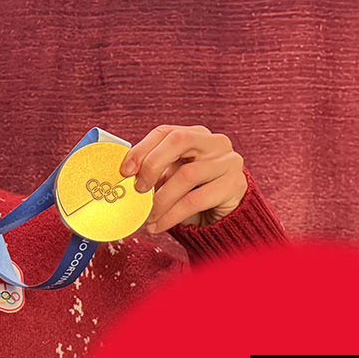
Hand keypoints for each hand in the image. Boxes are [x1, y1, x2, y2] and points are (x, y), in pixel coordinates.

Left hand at [119, 125, 246, 232]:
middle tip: (138, 189)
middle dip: (152, 164)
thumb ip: (153, 171)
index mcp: (196, 134)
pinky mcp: (234, 185)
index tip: (125, 171)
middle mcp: (215, 142)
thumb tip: (124, 178)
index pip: (165, 132)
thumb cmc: (192, 193)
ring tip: (148, 216)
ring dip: (161, 199)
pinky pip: (196, 200)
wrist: (223, 215)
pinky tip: (158, 225)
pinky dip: (171, 215)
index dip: (141, 149)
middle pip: (179, 141)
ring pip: (187, 174)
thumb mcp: (171, 177)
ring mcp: (229, 162)